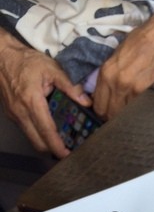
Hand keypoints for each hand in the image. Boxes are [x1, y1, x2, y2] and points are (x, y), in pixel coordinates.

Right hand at [0, 29, 91, 157]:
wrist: (2, 56)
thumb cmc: (26, 61)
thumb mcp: (51, 68)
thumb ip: (70, 86)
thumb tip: (86, 101)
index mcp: (31, 101)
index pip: (46, 131)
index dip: (57, 146)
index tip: (67, 155)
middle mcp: (21, 112)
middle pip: (38, 142)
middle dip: (53, 150)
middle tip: (69, 151)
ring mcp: (15, 115)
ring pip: (32, 139)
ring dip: (46, 144)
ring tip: (62, 143)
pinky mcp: (13, 115)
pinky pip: (27, 131)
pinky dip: (39, 135)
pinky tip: (49, 131)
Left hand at [93, 4, 153, 119]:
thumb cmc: (145, 38)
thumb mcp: (119, 54)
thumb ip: (111, 74)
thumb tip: (107, 92)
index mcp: (107, 72)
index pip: (99, 105)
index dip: (102, 111)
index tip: (107, 111)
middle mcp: (118, 84)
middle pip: (110, 114)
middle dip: (113, 117)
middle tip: (119, 115)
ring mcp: (134, 91)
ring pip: (125, 116)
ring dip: (127, 116)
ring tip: (132, 111)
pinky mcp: (150, 94)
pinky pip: (140, 111)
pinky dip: (140, 113)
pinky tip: (143, 108)